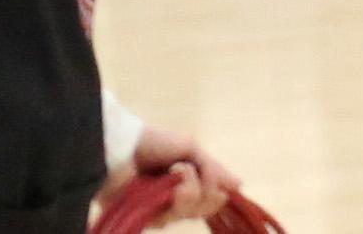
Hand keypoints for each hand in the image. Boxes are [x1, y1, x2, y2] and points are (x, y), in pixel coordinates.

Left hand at [96, 126, 237, 224]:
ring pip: (192, 212)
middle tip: (193, 173)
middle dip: (206, 190)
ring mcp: (164, 210)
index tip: (221, 184)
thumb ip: (213, 169)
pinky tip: (164, 185)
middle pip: (208, 208)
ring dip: (189, 189)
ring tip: (174, 173)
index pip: (215, 198)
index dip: (220, 192)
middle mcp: (180, 198)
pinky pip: (173, 216)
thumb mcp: (190, 149)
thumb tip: (239, 185)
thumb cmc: (155, 144)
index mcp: (191, 181)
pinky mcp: (149, 219)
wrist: (122, 150)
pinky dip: (174, 196)